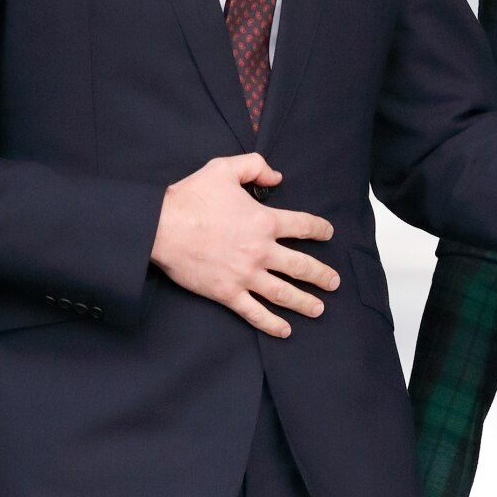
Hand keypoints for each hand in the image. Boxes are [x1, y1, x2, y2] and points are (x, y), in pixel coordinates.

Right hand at [151, 153, 338, 337]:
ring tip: (319, 308)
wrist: (161, 227)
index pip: (303, 226)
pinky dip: (271, 323)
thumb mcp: (224, 168)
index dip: (319, 230)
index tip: (328, 234)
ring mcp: (245, 275)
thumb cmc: (191, 198)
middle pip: (301, 266)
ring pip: (283, 293)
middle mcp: (261, 251)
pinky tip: (285, 330)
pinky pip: (254, 312)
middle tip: (334, 283)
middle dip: (322, 275)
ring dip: (305, 302)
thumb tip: (277, 178)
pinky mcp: (228, 293)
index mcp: (264, 221)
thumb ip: (255, 166)